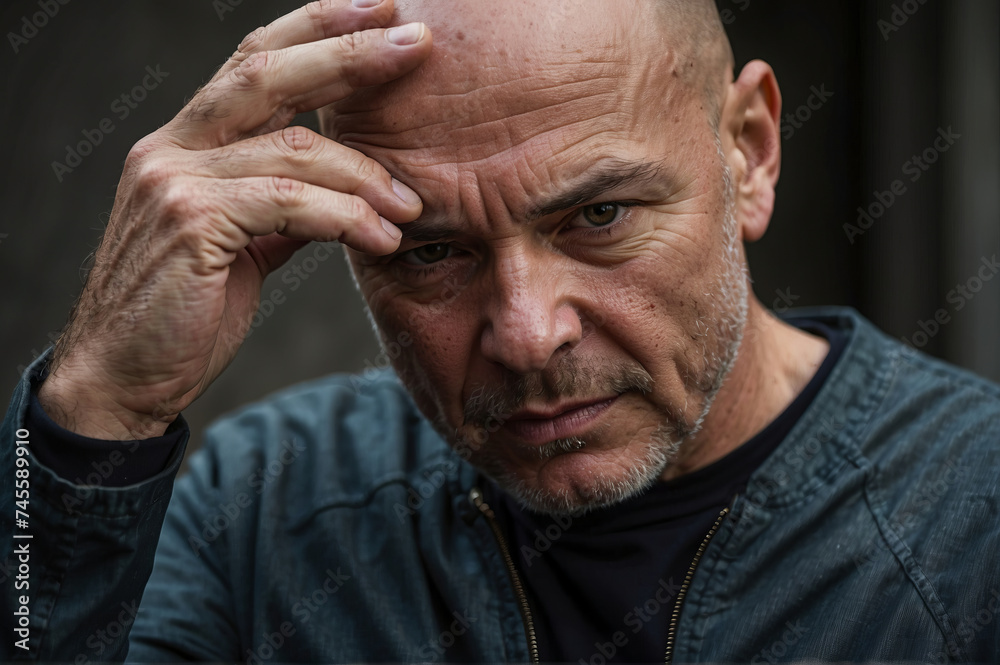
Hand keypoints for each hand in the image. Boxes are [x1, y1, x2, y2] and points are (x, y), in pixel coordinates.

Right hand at [38, 0, 430, 439]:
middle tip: (415, 43)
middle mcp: (173, 147)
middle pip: (268, 72)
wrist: (124, 377)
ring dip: (365, 175)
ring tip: (411, 206)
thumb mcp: (241, 245)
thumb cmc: (186, 312)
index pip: (254, 61)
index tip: (381, 11)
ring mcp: (174, 179)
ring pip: (292, 147)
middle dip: (348, 53)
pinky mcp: (190, 222)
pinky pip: (287, 203)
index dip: (318, 27)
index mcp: (187, 143)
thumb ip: (280, 205)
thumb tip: (341, 192)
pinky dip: (345, 217)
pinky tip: (382, 238)